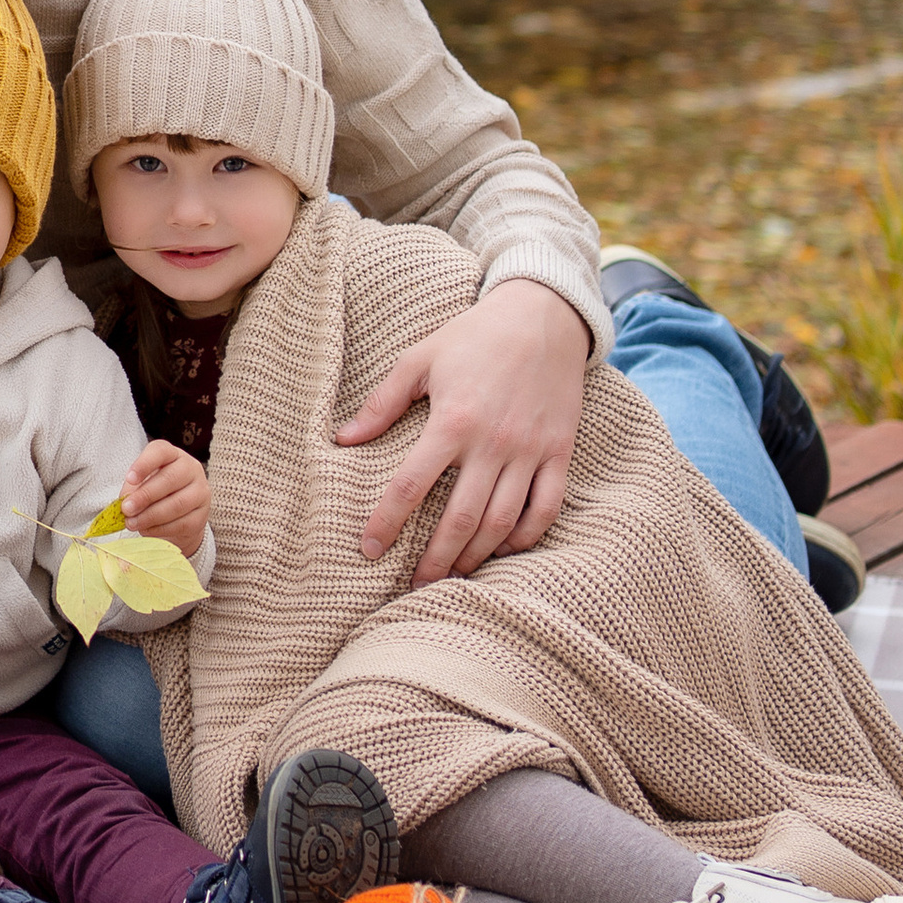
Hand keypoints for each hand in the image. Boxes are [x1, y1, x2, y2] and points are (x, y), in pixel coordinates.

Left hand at [119, 440, 211, 558]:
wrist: (179, 515)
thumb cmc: (156, 493)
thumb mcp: (142, 484)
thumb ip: (133, 490)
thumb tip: (124, 503)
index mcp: (172, 455)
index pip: (161, 451)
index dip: (144, 464)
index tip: (129, 478)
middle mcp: (190, 468)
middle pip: (169, 479)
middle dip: (145, 496)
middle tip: (126, 509)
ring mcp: (200, 491)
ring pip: (177, 504)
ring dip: (151, 516)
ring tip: (132, 523)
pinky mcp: (202, 515)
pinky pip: (181, 524)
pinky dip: (160, 529)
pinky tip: (146, 530)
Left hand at [339, 279, 591, 584]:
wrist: (543, 317)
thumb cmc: (474, 336)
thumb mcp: (420, 358)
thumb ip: (382, 403)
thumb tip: (343, 440)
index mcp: (453, 421)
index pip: (412, 485)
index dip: (387, 521)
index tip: (369, 549)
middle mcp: (493, 443)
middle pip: (461, 519)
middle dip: (435, 559)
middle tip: (415, 586)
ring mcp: (531, 451)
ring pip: (502, 521)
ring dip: (476, 556)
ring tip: (454, 576)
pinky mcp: (559, 453)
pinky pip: (546, 508)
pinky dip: (526, 536)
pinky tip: (504, 549)